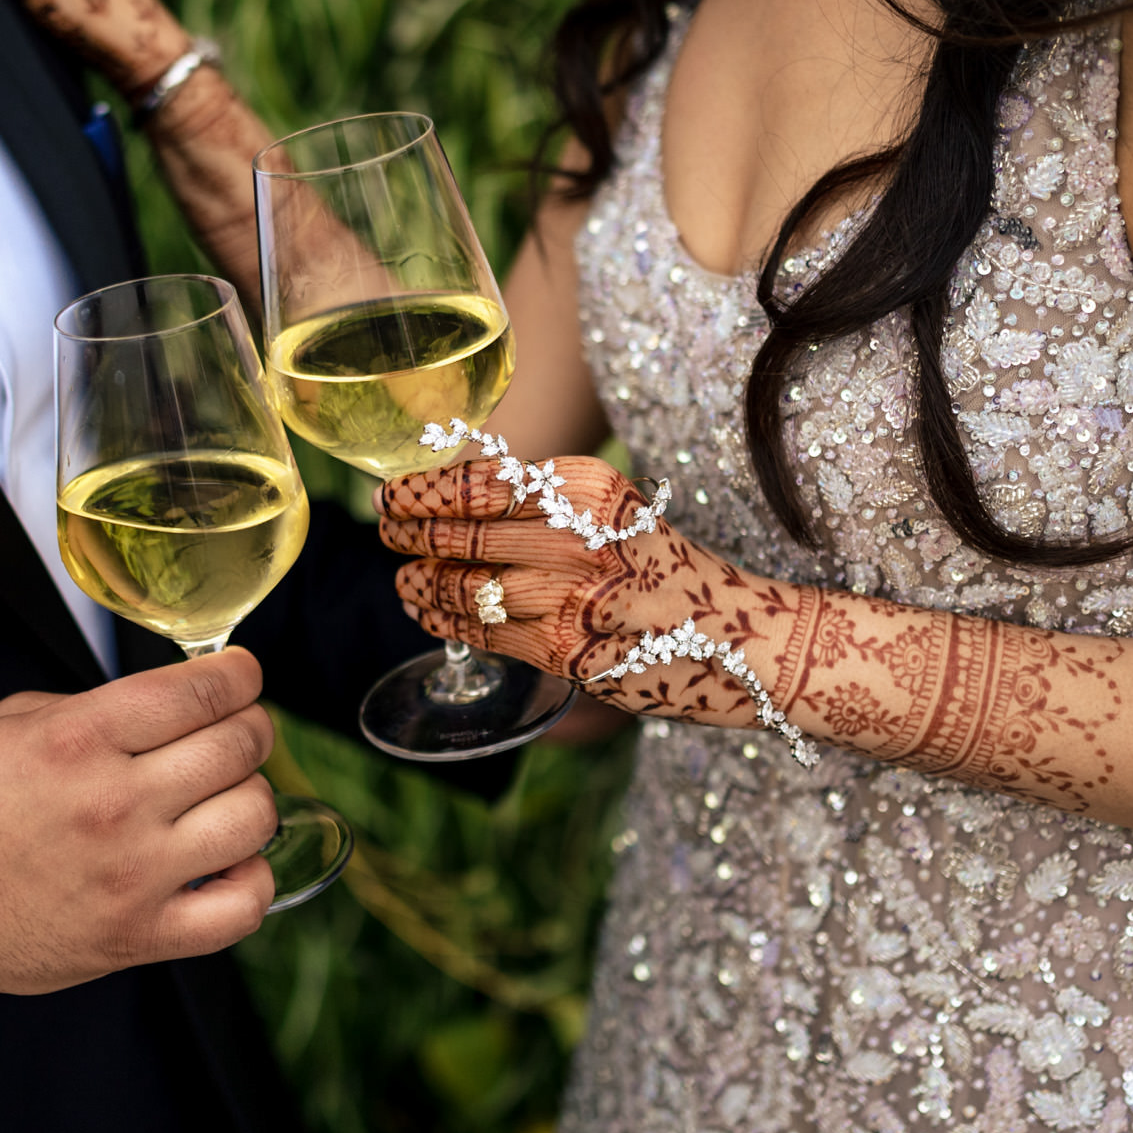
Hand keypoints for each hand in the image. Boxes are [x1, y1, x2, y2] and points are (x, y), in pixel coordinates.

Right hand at [0, 649, 276, 995]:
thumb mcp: (11, 723)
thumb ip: (94, 706)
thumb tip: (169, 702)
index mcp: (80, 739)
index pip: (198, 691)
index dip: (239, 675)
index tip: (243, 675)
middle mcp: (114, 802)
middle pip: (237, 747)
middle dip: (252, 727)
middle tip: (242, 729)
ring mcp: (133, 874)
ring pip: (252, 819)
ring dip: (252, 797)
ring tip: (229, 796)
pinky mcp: (141, 935)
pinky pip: (240, 909)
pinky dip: (251, 881)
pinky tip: (228, 864)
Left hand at [377, 456, 807, 722]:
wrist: (744, 641)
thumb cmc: (671, 575)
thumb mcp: (616, 516)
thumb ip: (548, 505)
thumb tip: (459, 497)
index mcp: (589, 488)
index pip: (483, 481)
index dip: (425, 490)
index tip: (393, 494)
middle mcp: (576, 535)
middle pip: (465, 531)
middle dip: (412, 532)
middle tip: (387, 530)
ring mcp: (569, 596)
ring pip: (465, 585)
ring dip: (422, 581)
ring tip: (404, 577)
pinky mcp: (565, 651)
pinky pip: (484, 634)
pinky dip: (446, 622)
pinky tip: (428, 614)